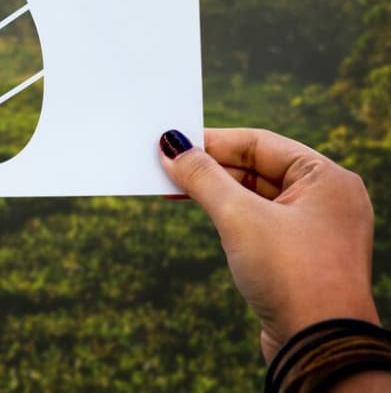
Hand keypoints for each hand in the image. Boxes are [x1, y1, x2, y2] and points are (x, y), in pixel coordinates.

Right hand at [159, 128, 377, 362]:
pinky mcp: (300, 257)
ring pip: (254, 196)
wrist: (320, 350)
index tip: (172, 142)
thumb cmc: (291, 275)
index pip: (259, 143)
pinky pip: (258, 222)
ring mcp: (315, 229)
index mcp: (327, 178)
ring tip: (172, 188)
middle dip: (209, 168)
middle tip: (165, 166)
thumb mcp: (238, 217)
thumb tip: (170, 146)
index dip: (212, 141)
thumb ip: (202, 177)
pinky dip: (228, 215)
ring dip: (214, 192)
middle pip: (255, 168)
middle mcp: (326, 199)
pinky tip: (200, 213)